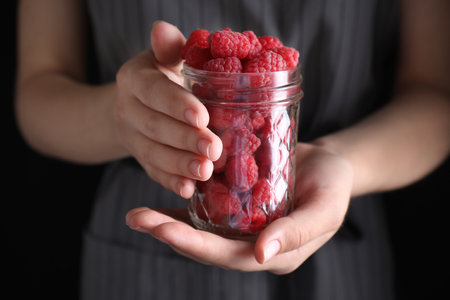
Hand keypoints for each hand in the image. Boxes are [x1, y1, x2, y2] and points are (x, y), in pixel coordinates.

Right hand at [112, 21, 222, 197]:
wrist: (136, 103)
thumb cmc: (163, 76)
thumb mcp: (165, 58)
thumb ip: (170, 48)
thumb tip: (161, 28)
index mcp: (134, 79)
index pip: (154, 91)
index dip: (176, 105)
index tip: (202, 117)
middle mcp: (127, 109)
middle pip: (154, 127)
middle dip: (184, 139)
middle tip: (213, 149)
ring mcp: (131, 137)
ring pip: (152, 154)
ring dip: (179, 165)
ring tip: (206, 172)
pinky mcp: (140, 158)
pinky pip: (152, 172)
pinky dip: (170, 182)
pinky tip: (189, 190)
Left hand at [126, 142, 352, 273]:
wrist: (330, 164)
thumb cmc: (334, 186)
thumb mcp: (325, 208)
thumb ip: (297, 232)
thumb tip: (262, 254)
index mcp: (273, 252)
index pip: (230, 256)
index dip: (198, 246)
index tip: (168, 232)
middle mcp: (251, 243)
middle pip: (207, 245)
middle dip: (171, 234)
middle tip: (138, 219)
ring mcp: (241, 226)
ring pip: (200, 229)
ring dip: (168, 222)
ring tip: (137, 214)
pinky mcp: (236, 205)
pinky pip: (206, 208)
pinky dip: (182, 206)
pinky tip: (158, 199)